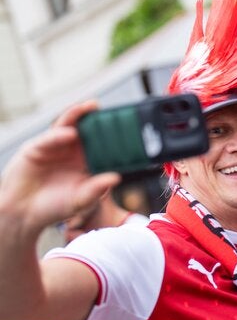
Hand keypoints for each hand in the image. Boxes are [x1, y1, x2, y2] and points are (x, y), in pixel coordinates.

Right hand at [0, 102, 119, 233]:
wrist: (25, 213)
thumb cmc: (55, 206)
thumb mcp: (81, 200)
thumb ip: (97, 189)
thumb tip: (115, 178)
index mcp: (88, 161)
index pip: (103, 144)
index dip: (114, 136)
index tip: (130, 128)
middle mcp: (73, 150)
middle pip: (88, 130)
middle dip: (99, 119)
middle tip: (113, 111)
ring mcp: (55, 146)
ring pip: (69, 126)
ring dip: (79, 114)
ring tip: (92, 107)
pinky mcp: (36, 147)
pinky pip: (49, 138)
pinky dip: (59, 134)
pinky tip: (70, 133)